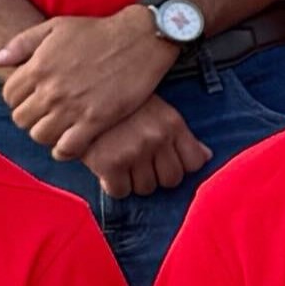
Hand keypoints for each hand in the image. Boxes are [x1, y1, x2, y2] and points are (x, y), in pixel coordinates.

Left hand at [0, 6, 178, 150]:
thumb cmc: (98, 31)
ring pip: (40, 136)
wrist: (140, 39)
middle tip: (45, 114)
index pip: (9, 96)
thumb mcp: (55, 27)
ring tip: (57, 127)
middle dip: (30, 118)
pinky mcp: (96, 120)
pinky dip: (63, 150)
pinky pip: (67, 147)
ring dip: (45, 134)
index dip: (18, 99)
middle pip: (21, 119)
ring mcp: (73, 107)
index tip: (32, 98)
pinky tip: (69, 143)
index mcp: (38, 66)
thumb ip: (21, 44)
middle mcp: (52, 89)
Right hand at [68, 94, 210, 201]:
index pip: (194, 163)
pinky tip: (107, 168)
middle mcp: (156, 138)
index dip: (181, 166)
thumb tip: (206, 157)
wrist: (78, 93)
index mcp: (171, 123)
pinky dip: (113, 185)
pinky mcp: (108, 163)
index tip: (165, 160)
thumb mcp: (156, 110)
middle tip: (139, 162)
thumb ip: (180, 135)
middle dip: (157, 174)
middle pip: (171, 180)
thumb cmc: (120, 103)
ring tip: (122, 161)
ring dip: (134, 180)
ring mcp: (133, 151)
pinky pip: (120, 191)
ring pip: (146, 188)